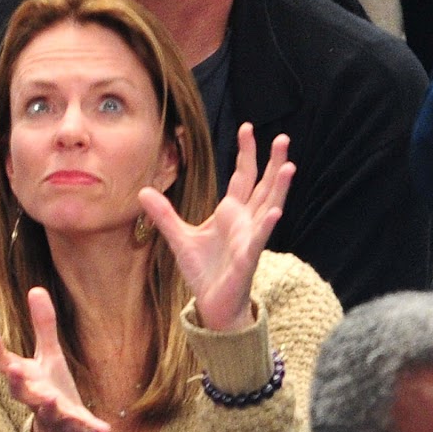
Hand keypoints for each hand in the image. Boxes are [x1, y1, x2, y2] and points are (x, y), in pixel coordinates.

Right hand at [0, 287, 108, 431]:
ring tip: (52, 398)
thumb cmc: (51, 388)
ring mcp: (53, 416)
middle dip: (15, 381)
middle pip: (20, 392)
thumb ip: (43, 326)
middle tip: (12, 369)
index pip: (5, 365)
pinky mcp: (75, 429)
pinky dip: (92, 429)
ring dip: (49, 406)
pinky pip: (82, 430)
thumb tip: (35, 288)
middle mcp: (35, 398)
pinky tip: (104, 428)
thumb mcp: (48, 356)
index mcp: (27, 379)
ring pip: (47, 412)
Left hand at [139, 123, 291, 331]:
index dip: (246, 154)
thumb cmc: (204, 270)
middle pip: (263, 186)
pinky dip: (266, 225)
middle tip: (282, 138)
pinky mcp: (248, 259)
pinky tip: (275, 211)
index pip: (243, 177)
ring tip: (289, 166)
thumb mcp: (179, 237)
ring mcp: (250, 239)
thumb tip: (143, 191)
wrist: (213, 303)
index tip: (248, 128)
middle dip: (273, 163)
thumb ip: (164, 214)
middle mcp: (246, 222)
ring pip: (269, 208)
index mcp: (231, 213)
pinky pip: (258, 240)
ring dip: (279, 188)